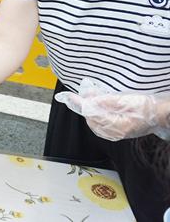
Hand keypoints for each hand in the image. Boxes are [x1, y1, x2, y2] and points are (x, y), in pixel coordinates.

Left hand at [55, 78, 169, 140]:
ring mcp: (116, 134)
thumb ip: (107, 101)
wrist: (161, 114)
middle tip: (81, 95)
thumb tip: (90, 100)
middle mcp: (115, 133)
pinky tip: (97, 107)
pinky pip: (100, 126)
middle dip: (84, 107)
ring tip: (88, 99)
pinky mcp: (118, 132)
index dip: (79, 103)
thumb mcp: (128, 100)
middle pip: (91, 120)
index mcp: (117, 125)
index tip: (69, 96)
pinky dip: (95, 116)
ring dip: (89, 111)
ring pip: (94, 123)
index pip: (91, 114)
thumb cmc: (147, 106)